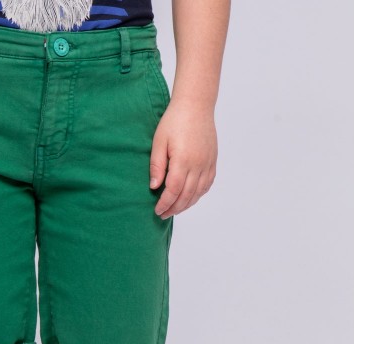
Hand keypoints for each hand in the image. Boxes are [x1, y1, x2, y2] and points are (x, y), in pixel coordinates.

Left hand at [150, 101, 217, 218]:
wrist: (196, 105)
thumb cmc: (174, 121)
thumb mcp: (159, 142)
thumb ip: (157, 166)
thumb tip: (154, 187)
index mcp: (183, 160)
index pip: (174, 190)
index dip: (165, 203)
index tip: (158, 211)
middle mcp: (198, 164)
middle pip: (187, 195)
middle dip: (174, 208)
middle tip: (163, 214)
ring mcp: (208, 163)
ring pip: (198, 192)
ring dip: (186, 204)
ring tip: (174, 209)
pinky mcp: (213, 160)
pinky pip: (207, 184)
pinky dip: (198, 194)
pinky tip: (190, 198)